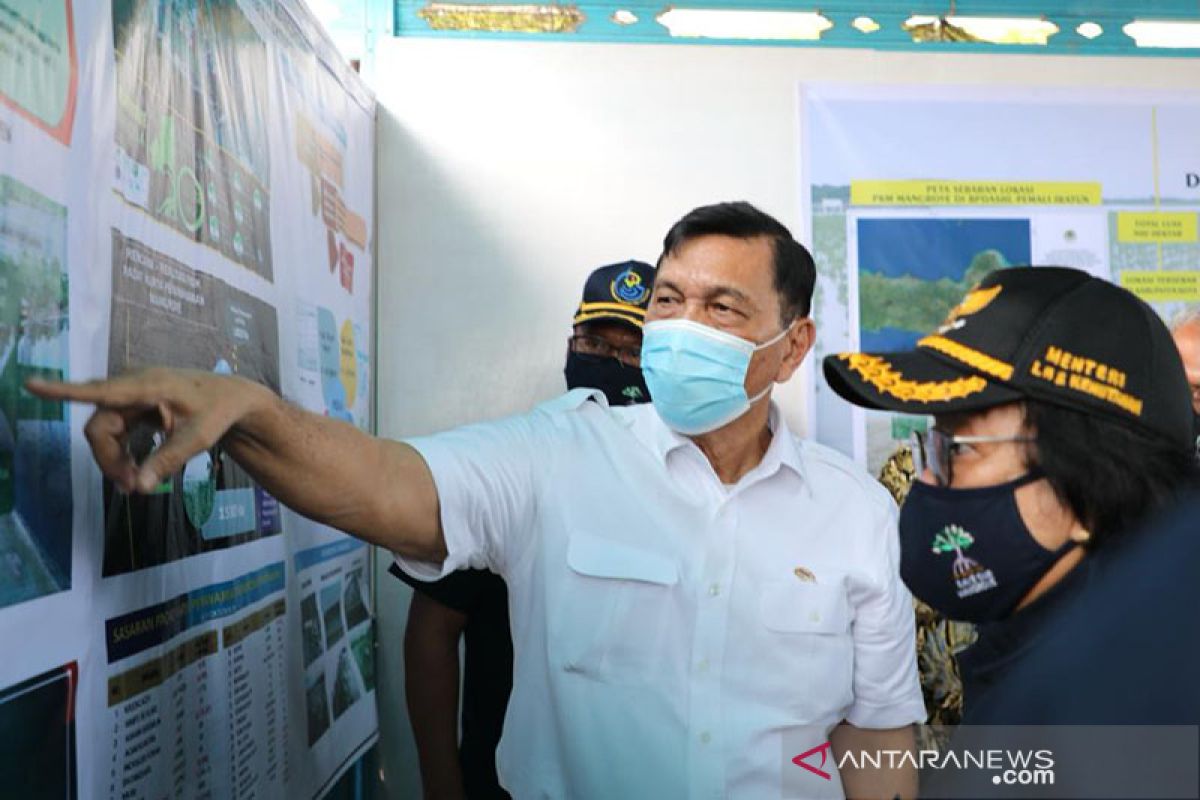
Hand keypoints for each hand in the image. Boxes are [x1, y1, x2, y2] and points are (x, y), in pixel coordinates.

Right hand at [25, 367, 269, 493]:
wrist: (233, 398)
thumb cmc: (218, 412)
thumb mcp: (197, 439)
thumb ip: (167, 461)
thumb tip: (140, 488)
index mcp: (148, 386)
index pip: (100, 392)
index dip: (64, 391)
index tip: (33, 385)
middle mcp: (133, 385)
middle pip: (100, 426)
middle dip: (110, 459)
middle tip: (132, 488)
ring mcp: (131, 393)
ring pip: (105, 431)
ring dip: (115, 458)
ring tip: (138, 482)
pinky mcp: (133, 403)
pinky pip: (115, 430)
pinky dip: (122, 451)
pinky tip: (136, 469)